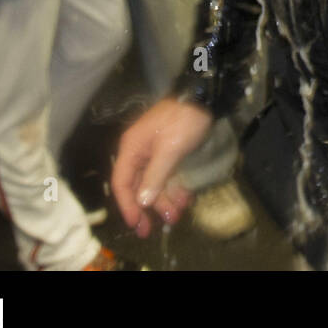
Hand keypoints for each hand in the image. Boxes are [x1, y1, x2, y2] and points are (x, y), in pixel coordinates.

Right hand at [111, 97, 212, 236]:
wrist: (205, 98)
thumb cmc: (184, 121)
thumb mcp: (170, 150)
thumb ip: (155, 176)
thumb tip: (142, 202)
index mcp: (132, 148)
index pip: (122, 182)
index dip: (127, 205)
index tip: (136, 224)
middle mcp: (140, 151)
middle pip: (139, 186)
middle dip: (150, 207)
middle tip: (156, 229)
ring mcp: (155, 152)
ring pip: (155, 183)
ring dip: (165, 200)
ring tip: (177, 215)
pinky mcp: (170, 152)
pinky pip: (168, 175)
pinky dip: (174, 188)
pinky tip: (184, 199)